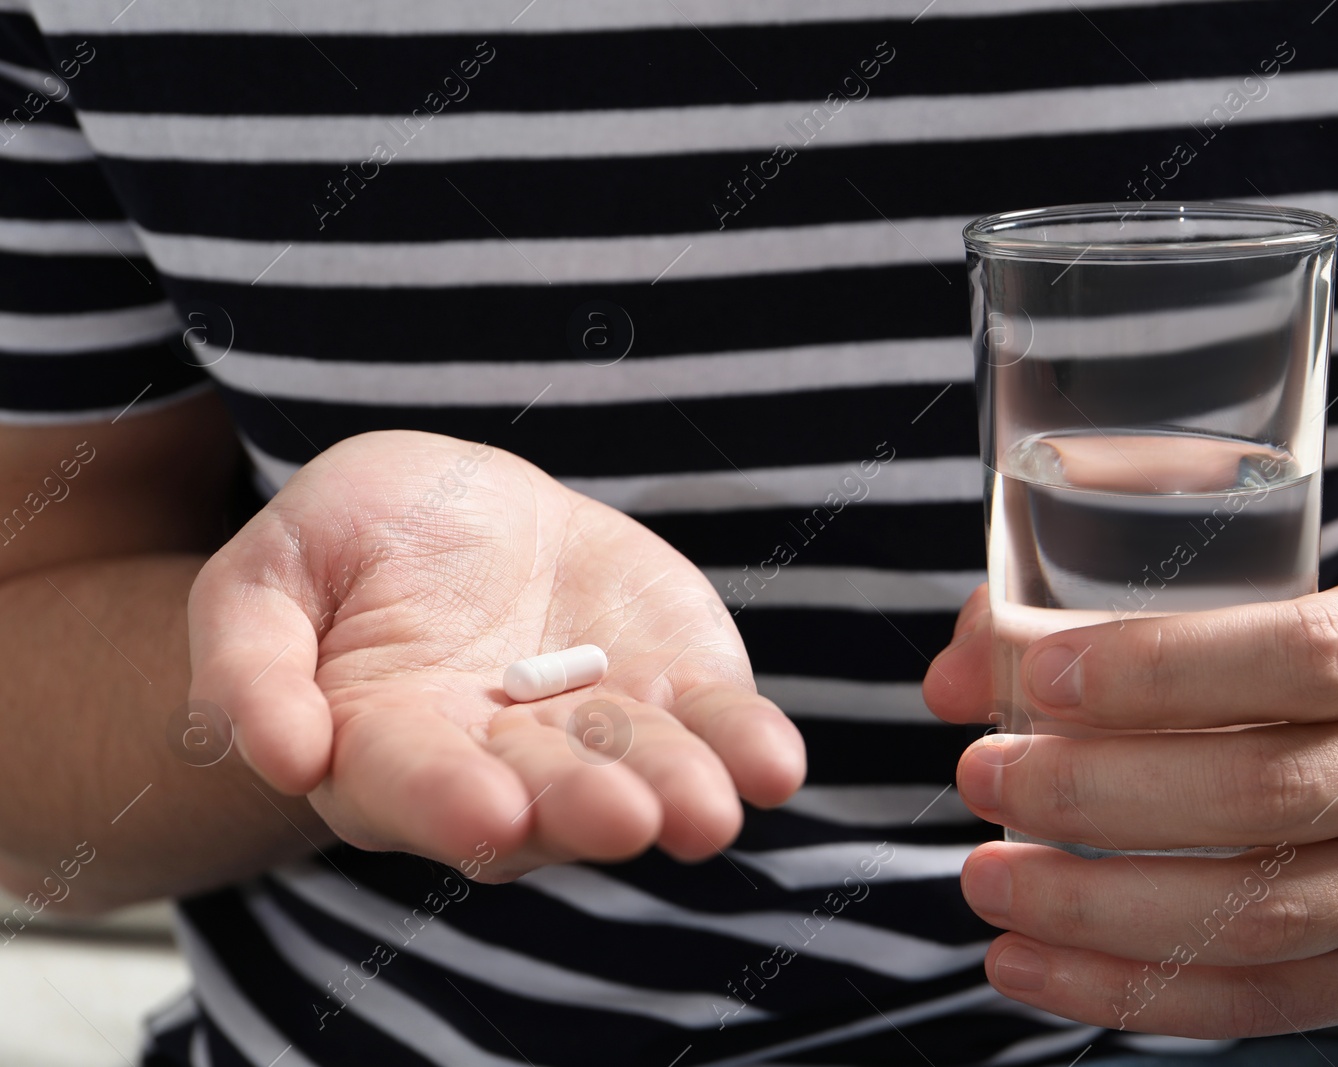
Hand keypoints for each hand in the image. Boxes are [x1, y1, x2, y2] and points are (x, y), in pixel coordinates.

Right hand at [189, 430, 803, 878]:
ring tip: (710, 810)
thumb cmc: (350, 542)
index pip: (413, 786)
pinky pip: (714, 723)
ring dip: (677, 793)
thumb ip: (251, 664)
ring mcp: (595, 731)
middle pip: (540, 797)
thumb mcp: (268, 575)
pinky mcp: (672, 688)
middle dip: (580, 810)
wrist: (463, 509)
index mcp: (386, 748)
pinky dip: (745, 745)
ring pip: (639, 773)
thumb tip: (282, 755)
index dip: (447, 801)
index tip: (490, 814)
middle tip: (620, 818)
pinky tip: (773, 765)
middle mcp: (499, 763)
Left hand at [923, 581, 1337, 1037]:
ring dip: (1094, 907)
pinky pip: (1250, 1002)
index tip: (1039, 679)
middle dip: (1096, 792)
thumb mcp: (1236, 605)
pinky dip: (1123, 990)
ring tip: (985, 878)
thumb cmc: (1297, 671)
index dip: (1162, 670)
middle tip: (984, 775)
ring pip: (1254, 915)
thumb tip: (956, 680)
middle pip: (1265, 795)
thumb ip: (1082, 617)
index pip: (1302, 655)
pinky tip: (1024, 963)